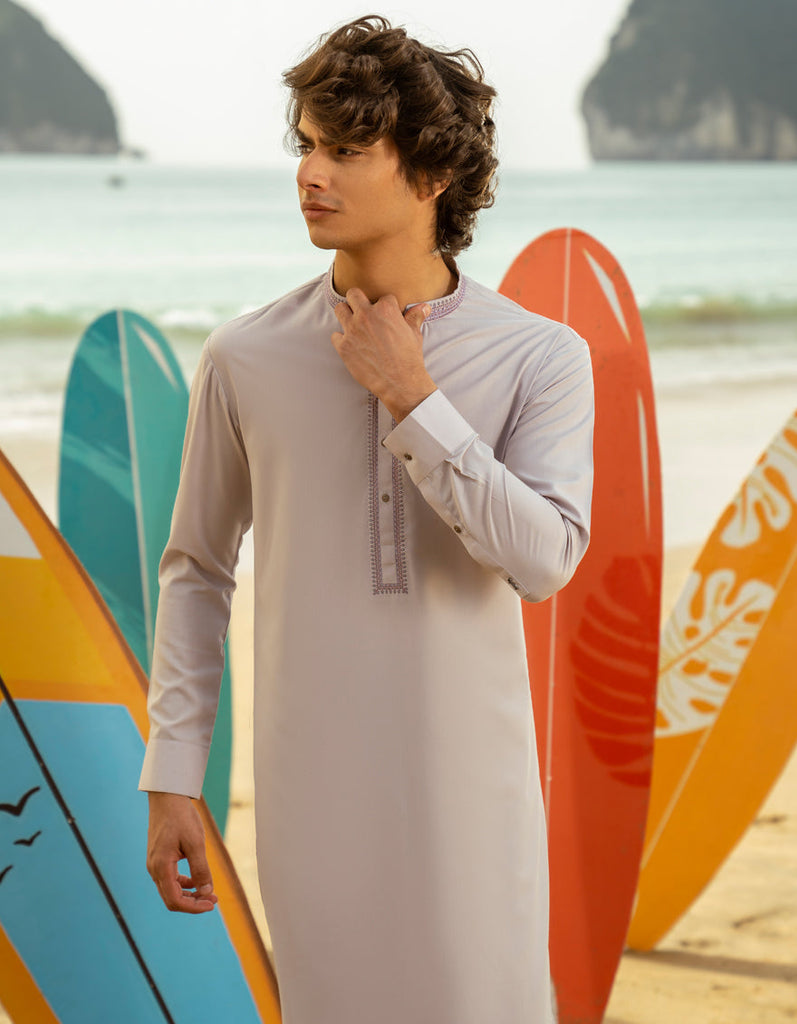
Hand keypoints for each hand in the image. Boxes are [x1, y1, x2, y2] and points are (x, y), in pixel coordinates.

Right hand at [146, 791, 217, 913]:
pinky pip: (170, 879)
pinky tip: (198, 879)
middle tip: (213, 900)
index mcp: (161, 867)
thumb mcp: (195, 843)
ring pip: (170, 890)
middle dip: (193, 903)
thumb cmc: (181, 817)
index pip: (175, 900)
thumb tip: (206, 892)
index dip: (194, 907)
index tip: (211, 904)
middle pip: (171, 899)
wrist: (168, 797)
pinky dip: (184, 883)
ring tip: (209, 891)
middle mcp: (154, 869)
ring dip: (189, 894)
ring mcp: (154, 864)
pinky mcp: (158, 858)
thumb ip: (200, 869)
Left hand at [332, 288, 436, 421]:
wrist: (399, 383)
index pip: (383, 297)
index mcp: (385, 309)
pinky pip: (335, 336)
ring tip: (352, 324)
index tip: (386, 316)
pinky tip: (350, 345)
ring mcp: (352, 330)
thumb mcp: (414, 334)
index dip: (386, 307)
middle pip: (353, 294)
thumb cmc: (409, 358)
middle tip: (362, 310)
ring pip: (340, 309)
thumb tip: (424, 307)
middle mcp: (366, 316)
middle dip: (357, 300)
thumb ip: (414, 317)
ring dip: (345, 315)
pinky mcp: (344, 347)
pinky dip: (341, 339)